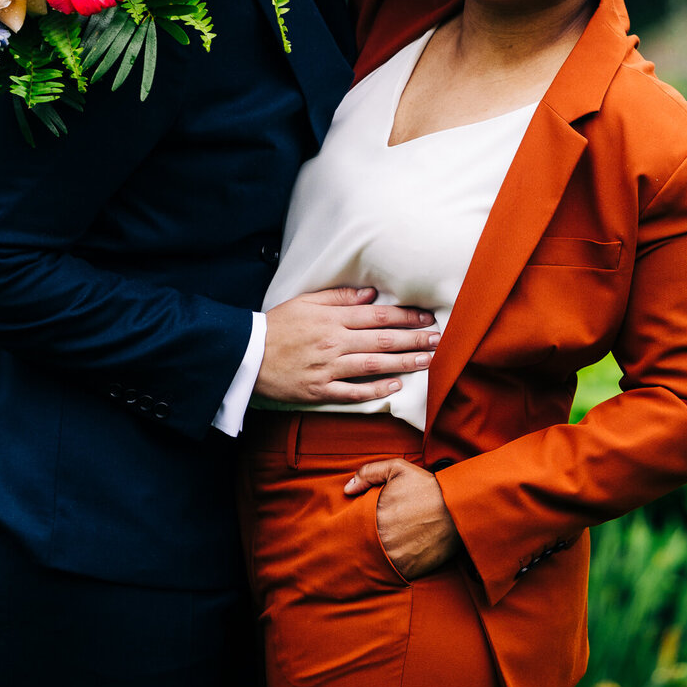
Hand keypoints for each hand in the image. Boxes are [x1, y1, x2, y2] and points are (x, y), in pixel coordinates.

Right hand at [256, 287, 438, 403]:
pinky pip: (353, 391)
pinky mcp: (320, 390)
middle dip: (414, 339)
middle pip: (382, 340)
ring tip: (428, 361)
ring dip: (404, 363)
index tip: (426, 317)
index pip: (377, 315)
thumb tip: (371, 295)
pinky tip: (396, 386)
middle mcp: (334, 342)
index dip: (406, 316)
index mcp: (332, 318)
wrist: (246, 354)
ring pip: (373, 365)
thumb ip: (339, 297)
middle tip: (439, 339)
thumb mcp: (306, 301)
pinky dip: (376, 390)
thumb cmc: (278, 325)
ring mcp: (328, 367)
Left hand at [344, 458, 459, 579]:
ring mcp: (396, 558)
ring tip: (391, 542)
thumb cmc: (427, 487)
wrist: (458, 509)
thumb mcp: (397, 469)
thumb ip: (368, 473)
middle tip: (379, 531)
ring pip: (376, 560)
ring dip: (378, 554)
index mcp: (375, 515)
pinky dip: (394, 565)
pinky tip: (402, 552)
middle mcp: (383, 540)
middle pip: (363, 544)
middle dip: (366, 539)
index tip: (365, 519)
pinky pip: (393, 573)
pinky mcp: (411, 570)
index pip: (354, 525)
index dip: (357, 522)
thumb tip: (348, 489)